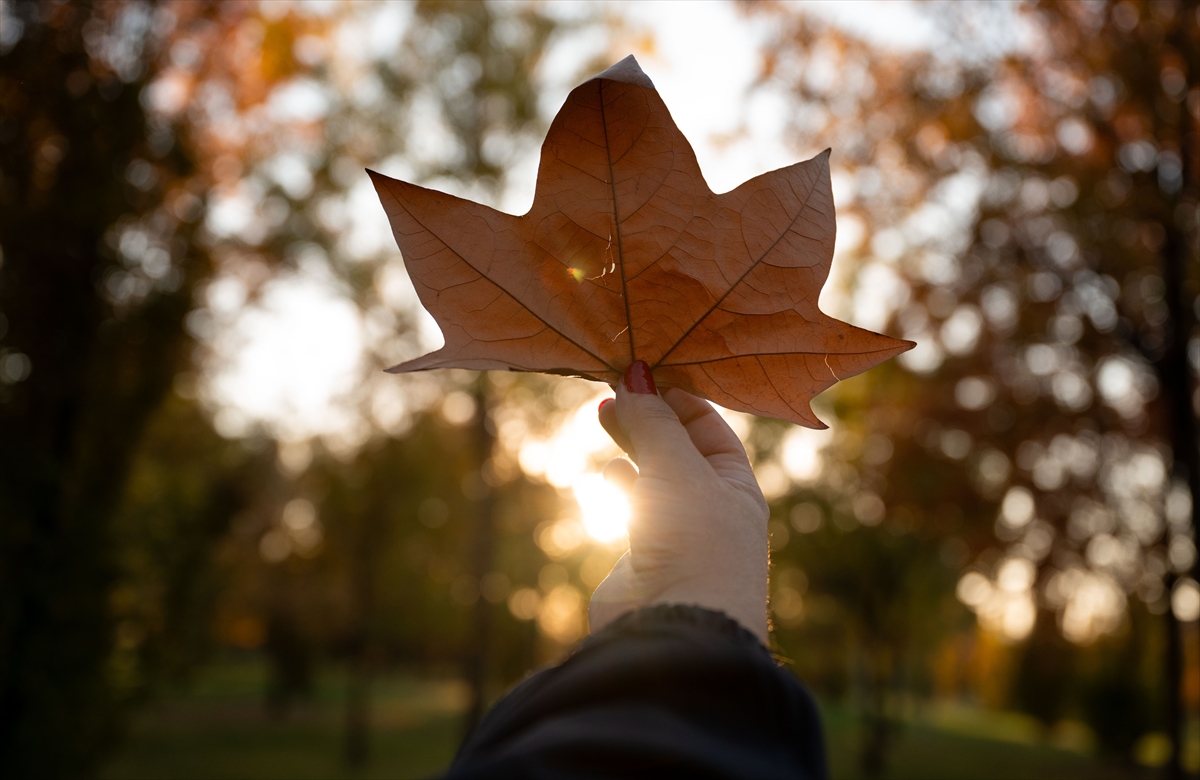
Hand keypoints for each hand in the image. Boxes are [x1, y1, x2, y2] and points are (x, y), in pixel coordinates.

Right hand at [589, 361, 769, 643]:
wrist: (676, 630)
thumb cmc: (694, 543)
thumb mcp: (678, 468)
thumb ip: (653, 423)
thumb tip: (633, 378)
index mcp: (736, 485)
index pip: (708, 425)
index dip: (676, 396)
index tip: (641, 371)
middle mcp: (710, 508)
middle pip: (677, 447)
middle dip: (648, 416)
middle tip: (613, 389)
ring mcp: (676, 534)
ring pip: (653, 475)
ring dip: (633, 446)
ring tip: (608, 417)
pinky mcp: (643, 559)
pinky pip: (632, 508)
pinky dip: (620, 484)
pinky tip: (609, 472)